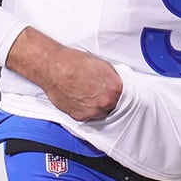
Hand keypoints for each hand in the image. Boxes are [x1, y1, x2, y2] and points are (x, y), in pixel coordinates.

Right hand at [5, 27, 122, 121]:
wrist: (54, 67)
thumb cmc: (75, 63)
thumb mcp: (103, 64)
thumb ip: (113, 78)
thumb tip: (116, 84)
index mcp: (115, 89)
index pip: (126, 96)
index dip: (118, 93)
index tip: (114, 92)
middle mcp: (106, 102)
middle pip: (113, 106)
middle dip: (108, 99)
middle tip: (98, 91)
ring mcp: (93, 111)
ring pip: (101, 112)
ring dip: (97, 106)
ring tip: (86, 93)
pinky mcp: (79, 117)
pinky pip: (87, 116)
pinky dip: (84, 109)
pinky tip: (79, 97)